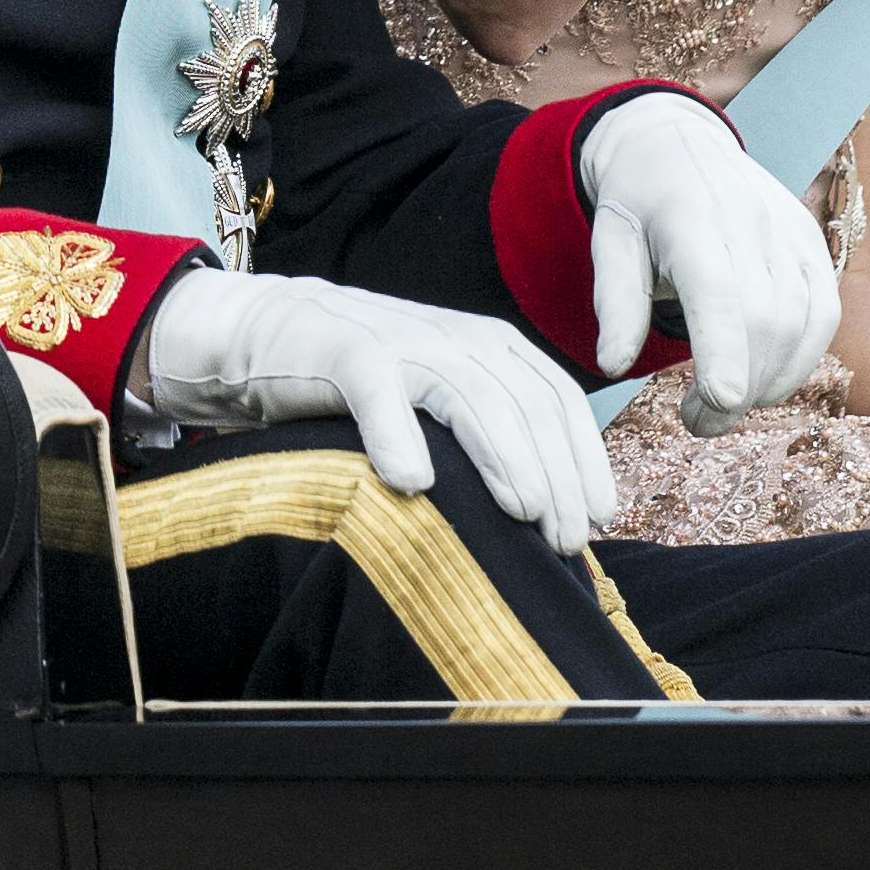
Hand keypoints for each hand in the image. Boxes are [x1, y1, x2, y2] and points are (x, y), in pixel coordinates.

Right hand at [133, 267, 617, 556]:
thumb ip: (487, 433)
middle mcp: (455, 338)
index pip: (557, 398)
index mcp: (489, 346)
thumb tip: (550, 510)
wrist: (267, 332)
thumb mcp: (437, 398)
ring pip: (470, 396)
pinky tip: (414, 484)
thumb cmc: (362, 384)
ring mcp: (401, 342)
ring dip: (503, 457)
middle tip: (568, 538)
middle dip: (558, 472)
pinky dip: (398, 435)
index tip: (602, 518)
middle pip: (525, 403)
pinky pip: (379, 392)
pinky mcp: (344, 352)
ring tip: (523, 513)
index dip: (585, 458)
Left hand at [577, 89, 838, 423]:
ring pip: (800, 324)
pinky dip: (802, 361)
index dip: (724, 349)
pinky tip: (766, 382)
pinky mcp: (813, 243)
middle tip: (701, 422)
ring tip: (726, 403)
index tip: (719, 403)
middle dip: (738, 388)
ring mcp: (789, 228)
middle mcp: (748, 218)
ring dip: (769, 382)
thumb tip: (611, 365)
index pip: (716, 288)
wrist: (679, 141)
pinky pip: (825, 315)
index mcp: (688, 216)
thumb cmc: (639, 204)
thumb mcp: (609, 242)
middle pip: (763, 319)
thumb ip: (615, 303)